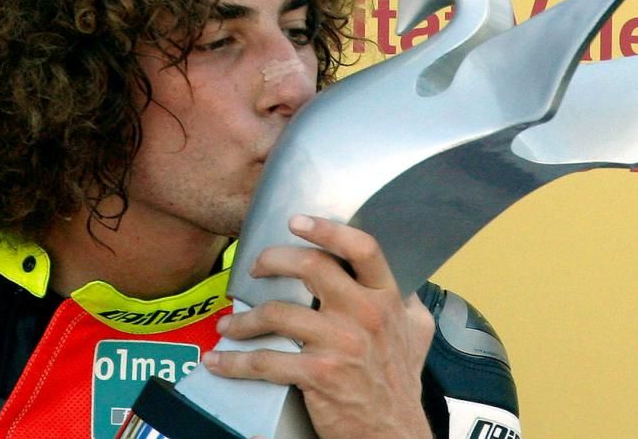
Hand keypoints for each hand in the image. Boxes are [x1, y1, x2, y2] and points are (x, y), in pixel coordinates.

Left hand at [203, 214, 434, 438]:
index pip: (361, 249)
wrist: (394, 432)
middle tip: (255, 268)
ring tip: (230, 324)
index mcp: (386, 298)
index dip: (326, 229)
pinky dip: (235, 361)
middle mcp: (364, 314)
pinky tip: (219, 360)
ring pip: (277, 313)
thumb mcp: (418, 332)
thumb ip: (406, 301)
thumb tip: (398, 278)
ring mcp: (340, 343)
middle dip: (273, 260)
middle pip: (311, 266)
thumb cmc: (400, 381)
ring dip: (244, 318)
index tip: (297, 221)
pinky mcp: (318, 374)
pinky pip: (265, 360)